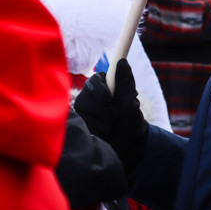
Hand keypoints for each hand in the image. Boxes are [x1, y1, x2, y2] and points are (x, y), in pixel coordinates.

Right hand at [74, 58, 148, 172]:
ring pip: (83, 113)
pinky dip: (94, 132)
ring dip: (100, 123)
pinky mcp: (79, 126)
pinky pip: (80, 126)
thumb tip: (122, 61)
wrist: (128, 147)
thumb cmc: (130, 122)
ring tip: (111, 129)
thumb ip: (126, 83)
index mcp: (104, 87)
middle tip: (115, 120)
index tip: (109, 99)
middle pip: (85, 97)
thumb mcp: (130, 103)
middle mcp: (90, 97)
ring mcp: (83, 112)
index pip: (94, 80)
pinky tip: (102, 136)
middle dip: (102, 111)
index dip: (99, 89)